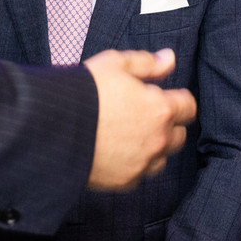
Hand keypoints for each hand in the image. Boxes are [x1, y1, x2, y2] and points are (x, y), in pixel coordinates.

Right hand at [82, 49, 195, 189]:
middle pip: (179, 135)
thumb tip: (170, 59)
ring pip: (162, 157)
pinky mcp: (125, 181)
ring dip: (153, 146)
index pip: (189, 107)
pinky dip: (134, 163)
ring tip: (129, 134)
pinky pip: (140, 174)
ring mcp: (142, 163)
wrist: (51, 127)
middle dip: (167, 124)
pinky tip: (116, 151)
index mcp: (160, 109)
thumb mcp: (115, 64)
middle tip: (143, 114)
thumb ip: (148, 63)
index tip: (163, 96)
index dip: (177, 99)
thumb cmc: (83, 91)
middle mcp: (157, 140)